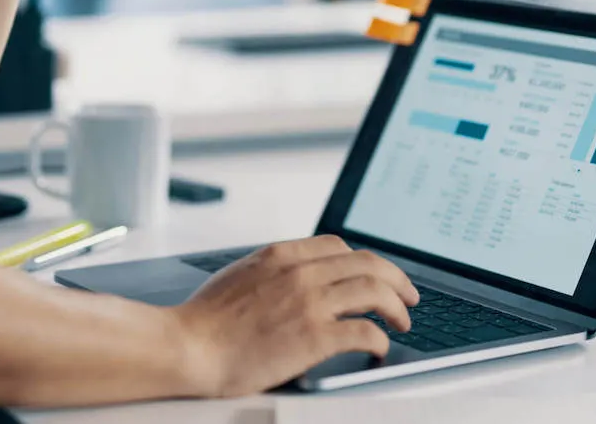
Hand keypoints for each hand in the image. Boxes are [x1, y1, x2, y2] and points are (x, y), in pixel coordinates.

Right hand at [171, 236, 419, 397]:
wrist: (187, 346)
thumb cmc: (204, 320)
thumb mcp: (240, 275)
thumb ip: (272, 270)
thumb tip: (293, 274)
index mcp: (282, 254)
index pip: (339, 246)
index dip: (365, 261)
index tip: (376, 276)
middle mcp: (301, 272)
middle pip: (368, 263)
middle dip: (397, 279)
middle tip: (408, 296)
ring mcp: (309, 303)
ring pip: (375, 291)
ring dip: (396, 307)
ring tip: (402, 321)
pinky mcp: (314, 337)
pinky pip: (365, 331)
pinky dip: (381, 339)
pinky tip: (380, 348)